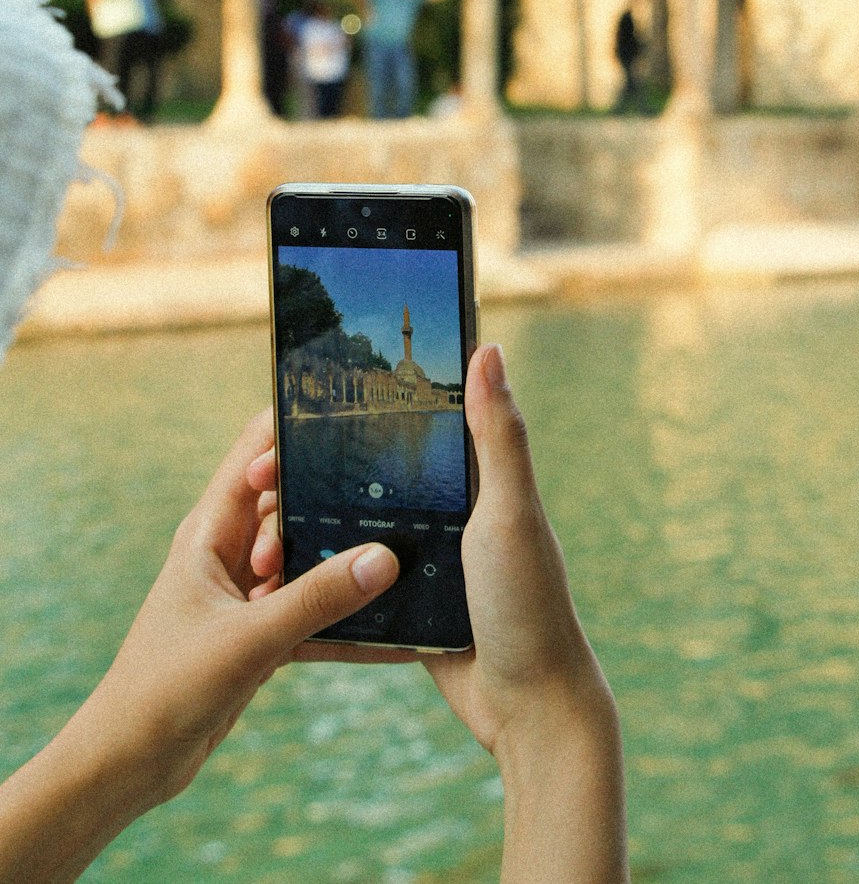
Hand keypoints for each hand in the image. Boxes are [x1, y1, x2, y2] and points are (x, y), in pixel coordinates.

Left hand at [94, 409, 400, 799]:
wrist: (129, 764)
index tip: (350, 418)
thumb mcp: (248, 639)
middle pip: (291, 501)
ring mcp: (247, 593)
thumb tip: (383, 558)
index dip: (295, 429)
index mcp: (210, 531)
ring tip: (405, 551)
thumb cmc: (165, 689)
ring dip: (345, 560)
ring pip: (308, 556)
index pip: (253, 453)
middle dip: (334, 494)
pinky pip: (313, 612)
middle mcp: (229, 552)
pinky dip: (346, 620)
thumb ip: (316, 599)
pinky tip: (396, 633)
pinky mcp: (260, 633)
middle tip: (392, 489)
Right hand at [252, 345, 628, 882]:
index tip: (292, 411)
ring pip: (350, 526)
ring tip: (255, 536)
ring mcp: (426, 558)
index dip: (350, 413)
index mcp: (476, 478)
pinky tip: (271, 577)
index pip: (406, 424)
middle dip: (306, 475)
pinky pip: (352, 579)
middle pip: (364, 474)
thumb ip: (499, 436)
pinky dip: (316, 576)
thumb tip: (488, 347)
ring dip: (303, 527)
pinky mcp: (408, 604)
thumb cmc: (530, 605)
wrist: (529, 710)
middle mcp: (449, 510)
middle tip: (255, 481)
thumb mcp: (511, 513)